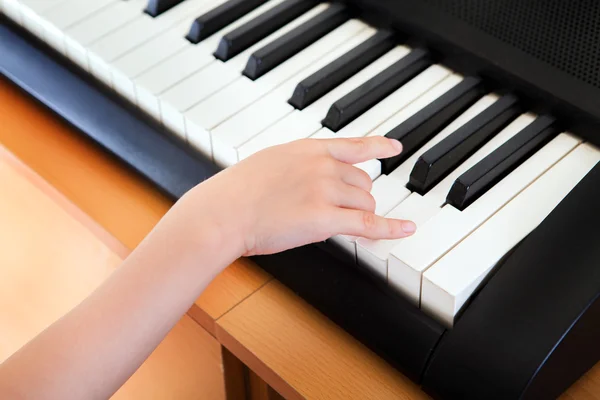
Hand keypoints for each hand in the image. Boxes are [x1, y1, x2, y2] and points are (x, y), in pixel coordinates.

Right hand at [186, 136, 416, 256]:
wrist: (224, 212)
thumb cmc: (237, 191)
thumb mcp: (271, 162)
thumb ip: (298, 165)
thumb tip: (313, 174)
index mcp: (309, 149)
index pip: (353, 145)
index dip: (379, 146)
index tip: (394, 147)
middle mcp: (322, 166)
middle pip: (363, 182)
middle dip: (356, 197)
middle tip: (337, 210)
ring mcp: (325, 191)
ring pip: (364, 203)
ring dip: (357, 214)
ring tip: (332, 222)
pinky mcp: (326, 219)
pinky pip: (368, 224)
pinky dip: (390, 228)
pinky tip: (405, 229)